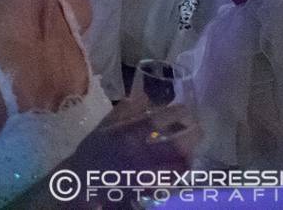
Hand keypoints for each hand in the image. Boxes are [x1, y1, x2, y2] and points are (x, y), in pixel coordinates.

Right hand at [71, 99, 197, 176]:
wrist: (83, 180)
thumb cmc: (92, 151)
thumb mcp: (103, 128)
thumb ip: (123, 112)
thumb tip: (142, 95)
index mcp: (125, 136)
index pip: (154, 122)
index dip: (173, 114)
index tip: (185, 108)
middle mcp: (138, 155)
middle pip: (173, 147)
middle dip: (191, 137)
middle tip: (199, 129)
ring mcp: (145, 174)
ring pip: (176, 167)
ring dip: (188, 156)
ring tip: (192, 147)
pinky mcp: (148, 188)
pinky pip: (171, 181)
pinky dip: (179, 172)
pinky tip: (181, 166)